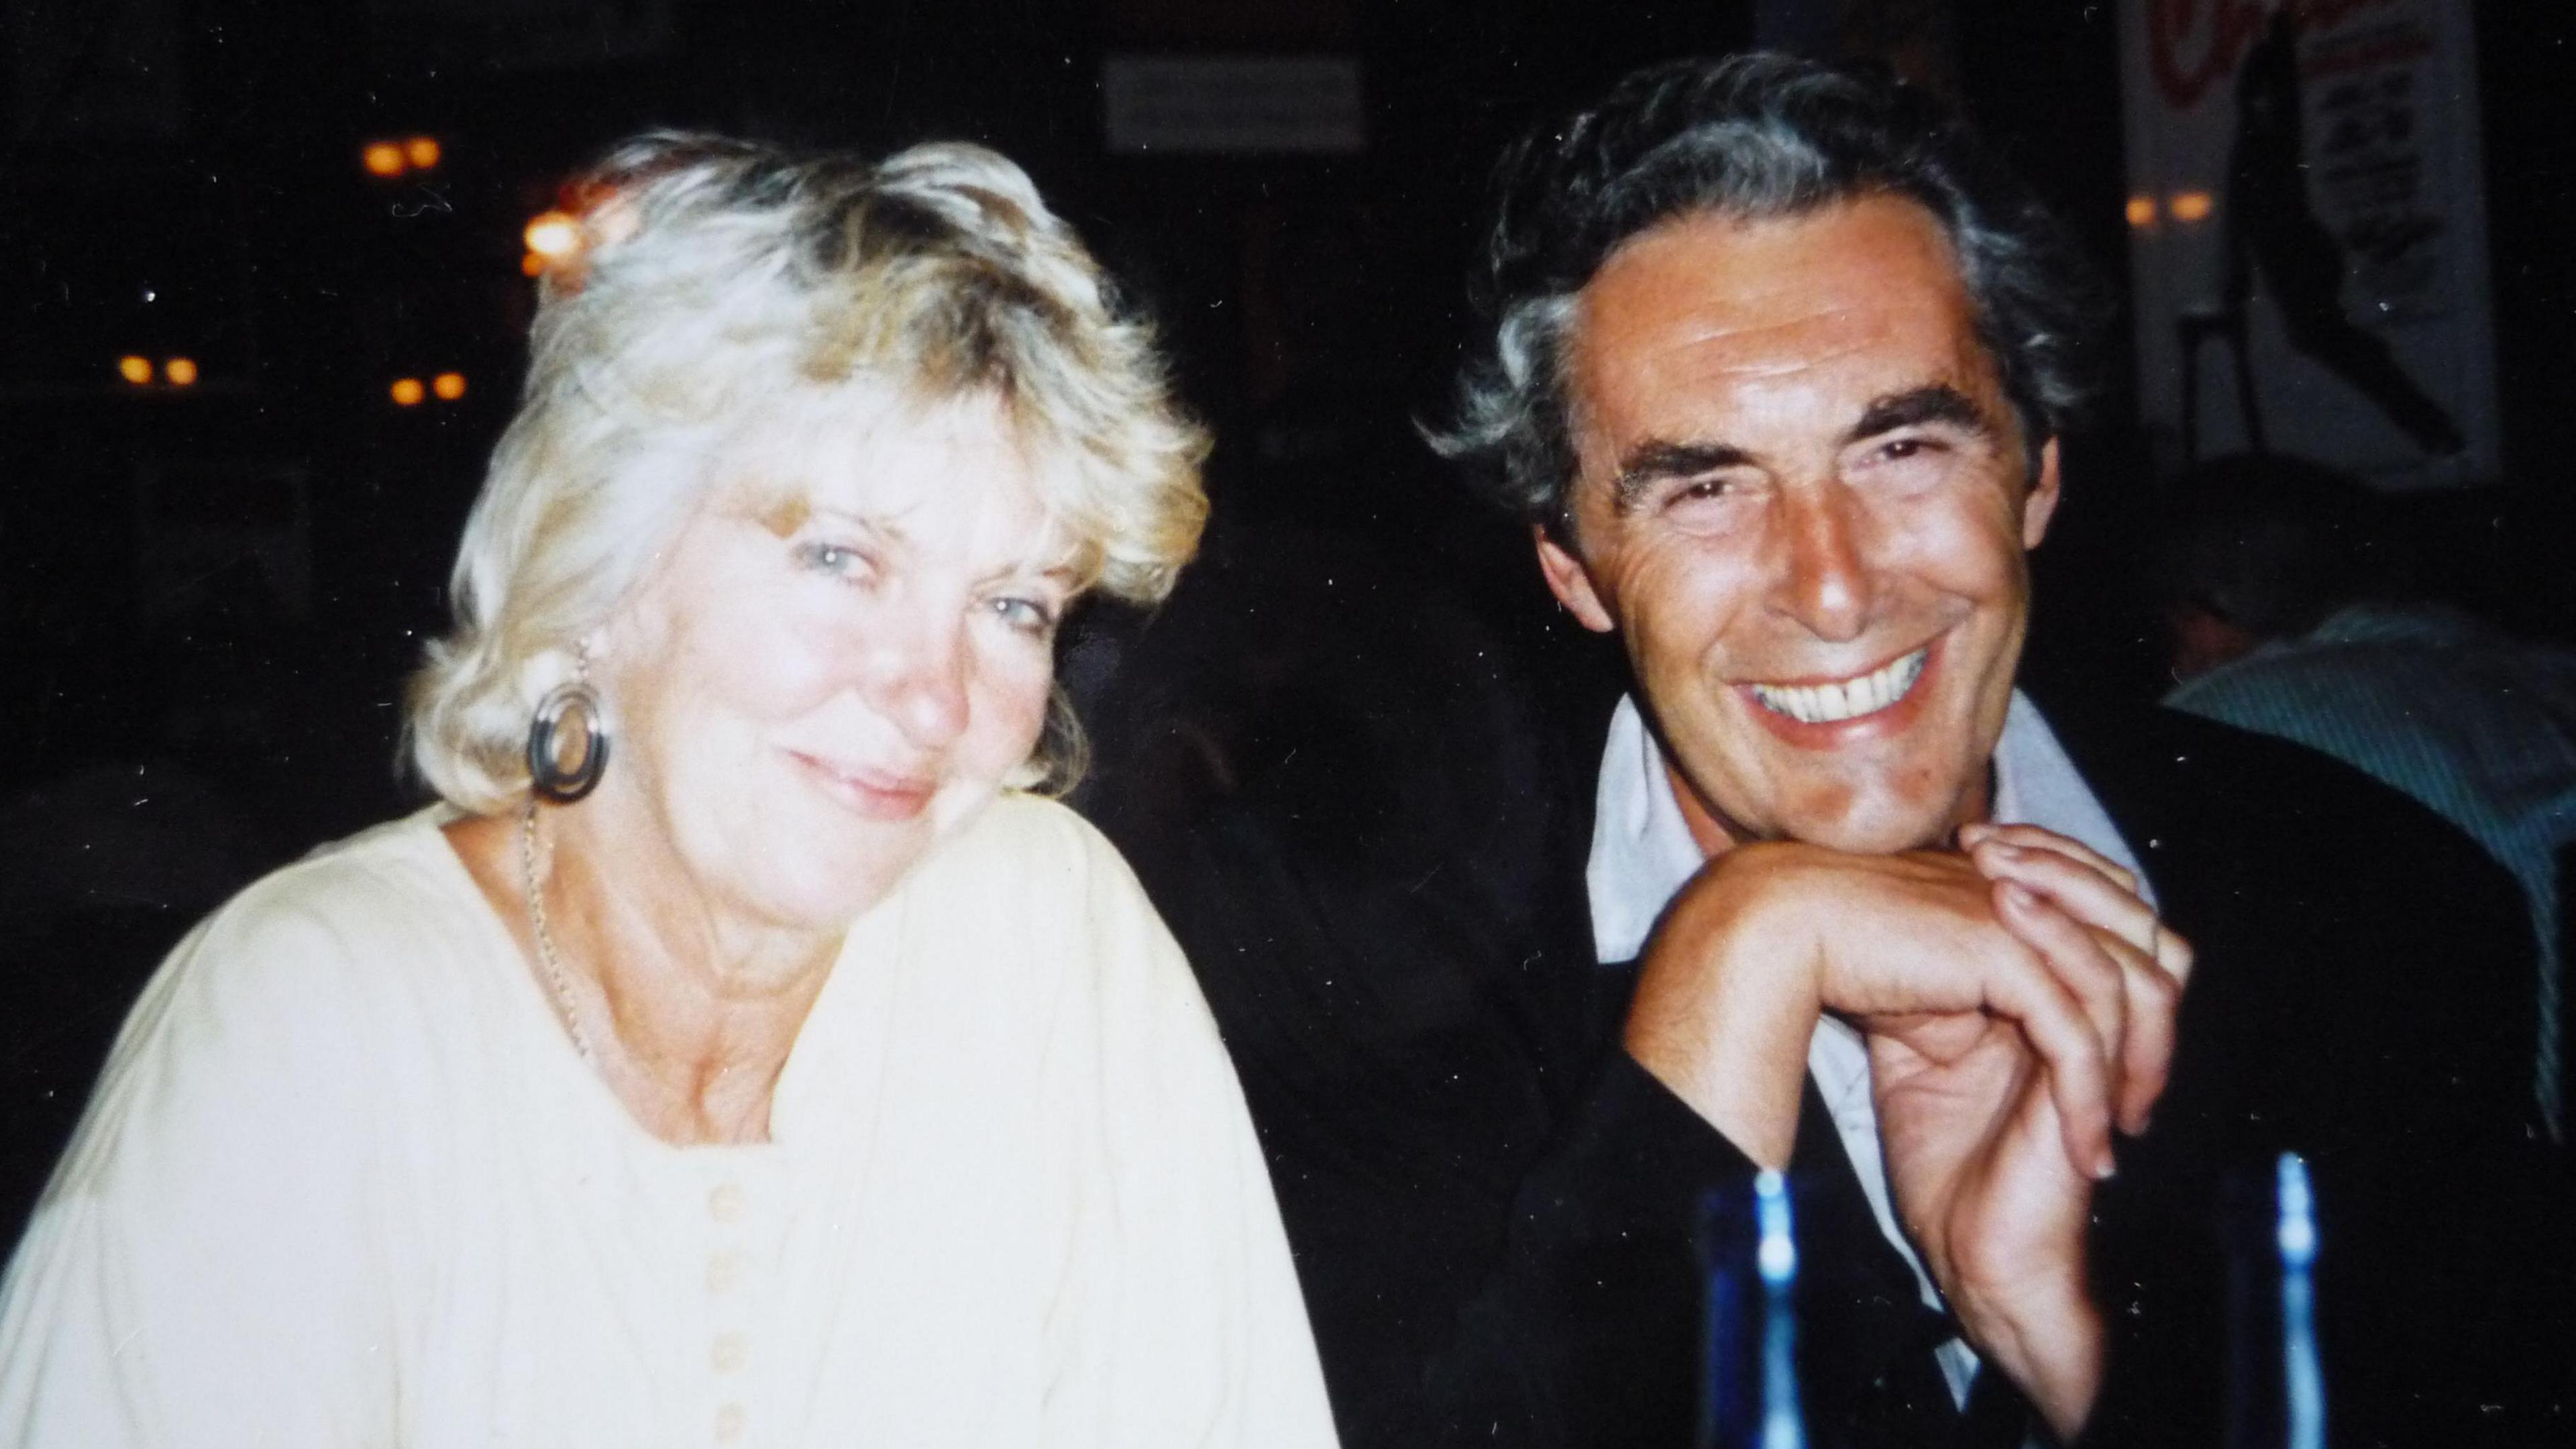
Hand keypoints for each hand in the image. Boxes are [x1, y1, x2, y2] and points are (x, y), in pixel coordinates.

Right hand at [1623, 840, 2127, 1181]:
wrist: (1776, 924)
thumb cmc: (1826, 940)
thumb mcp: (1919, 966)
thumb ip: (1965, 977)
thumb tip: (1981, 1017)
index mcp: (2016, 888)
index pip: (2111, 942)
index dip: (2128, 1014)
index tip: (2115, 1087)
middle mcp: (2035, 895)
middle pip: (2144, 967)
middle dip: (2153, 1051)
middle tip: (2134, 1117)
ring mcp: (2027, 920)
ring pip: (2122, 1005)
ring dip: (2123, 1084)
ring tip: (2108, 1146)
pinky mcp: (2009, 955)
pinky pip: (2074, 1038)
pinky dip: (2085, 1101)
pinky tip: (2083, 1150)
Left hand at [1867, 825, 2192, 1438]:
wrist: (1972, 1253)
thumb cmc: (1949, 1160)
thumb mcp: (1926, 1049)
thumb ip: (1937, 982)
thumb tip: (1881, 910)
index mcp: (2080, 1014)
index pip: (2102, 913)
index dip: (2053, 865)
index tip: (1972, 835)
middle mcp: (2112, 1032)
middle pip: (2138, 916)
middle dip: (2069, 868)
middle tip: (1989, 841)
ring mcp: (2117, 1062)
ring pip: (2141, 951)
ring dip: (2069, 899)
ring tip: (1995, 868)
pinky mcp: (2103, 1094)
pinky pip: (2111, 1007)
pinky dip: (2064, 953)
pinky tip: (2009, 916)